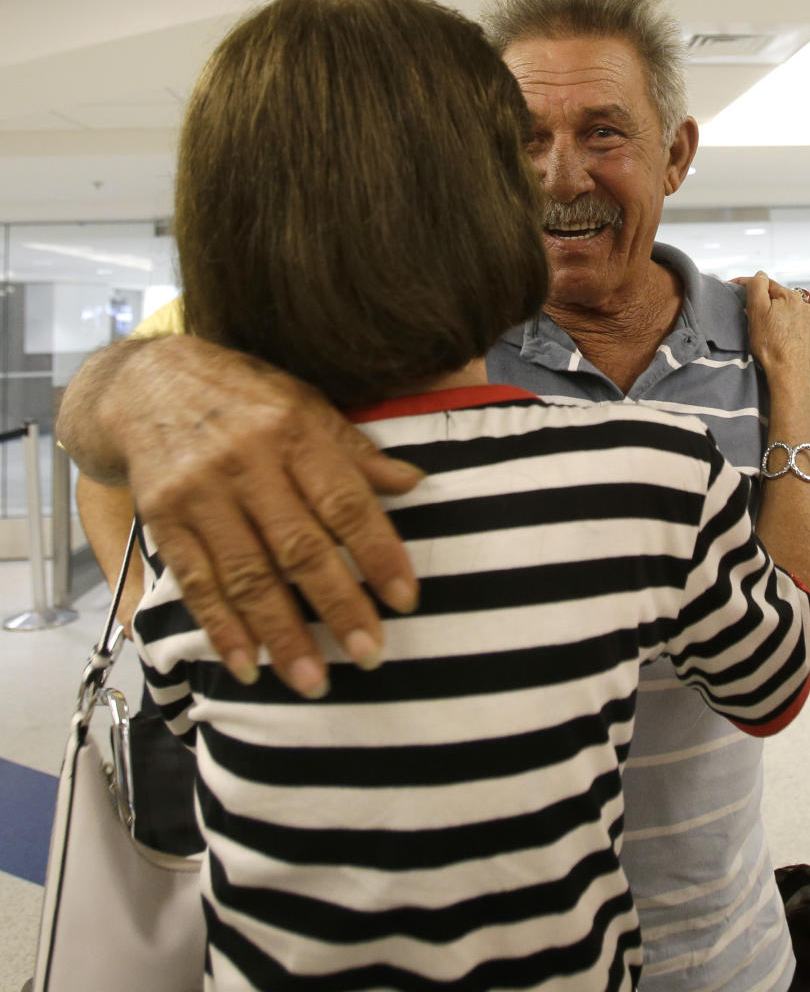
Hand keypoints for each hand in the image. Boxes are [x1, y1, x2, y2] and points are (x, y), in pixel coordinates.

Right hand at [95, 336, 422, 696]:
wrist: (146, 379)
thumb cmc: (243, 395)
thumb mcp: (304, 404)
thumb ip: (354, 451)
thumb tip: (414, 483)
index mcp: (294, 430)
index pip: (346, 502)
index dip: (378, 553)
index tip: (406, 600)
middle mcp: (247, 462)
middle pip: (300, 547)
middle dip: (338, 607)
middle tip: (370, 656)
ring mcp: (201, 492)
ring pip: (248, 575)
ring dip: (282, 634)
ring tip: (313, 681)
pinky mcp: (164, 518)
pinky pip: (197, 582)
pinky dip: (222, 629)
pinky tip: (249, 666)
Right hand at [733, 271, 809, 383]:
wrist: (789, 374)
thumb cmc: (770, 344)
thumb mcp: (757, 312)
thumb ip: (757, 288)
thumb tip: (760, 274)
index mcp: (790, 296)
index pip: (765, 283)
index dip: (747, 284)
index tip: (733, 288)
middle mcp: (805, 306)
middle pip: (779, 297)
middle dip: (765, 301)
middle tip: (750, 313)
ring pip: (790, 311)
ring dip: (779, 314)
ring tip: (767, 328)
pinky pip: (798, 326)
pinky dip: (789, 328)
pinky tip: (781, 338)